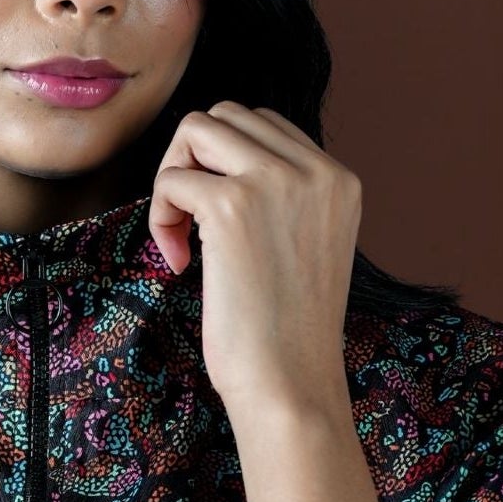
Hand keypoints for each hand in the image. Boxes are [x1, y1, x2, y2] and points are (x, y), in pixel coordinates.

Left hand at [147, 102, 360, 417]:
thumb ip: (283, 201)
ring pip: (196, 128)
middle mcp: (316, 171)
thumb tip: (216, 166)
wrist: (291, 386)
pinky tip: (180, 263)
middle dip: (194, 162)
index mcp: (340, 180)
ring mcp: (276, 182)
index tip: (221, 228)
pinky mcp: (233, 205)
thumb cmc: (287, 336)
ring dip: (173, 177)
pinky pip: (173, 179)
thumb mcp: (305, 249)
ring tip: (181, 236)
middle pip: (227, 115)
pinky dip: (162, 218)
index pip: (264, 125)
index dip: (224, 166)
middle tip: (191, 226)